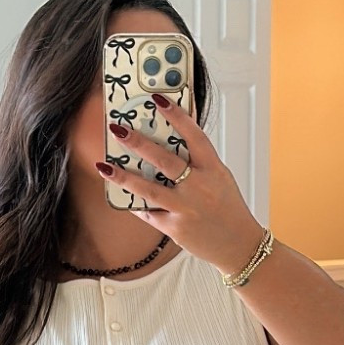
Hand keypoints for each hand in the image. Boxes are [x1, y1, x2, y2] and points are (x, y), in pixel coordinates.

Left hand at [96, 95, 262, 276]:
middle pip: (165, 160)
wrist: (239, 245)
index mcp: (213, 169)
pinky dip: (135, 204)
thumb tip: (170, 139)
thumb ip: (199, 161)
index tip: (158, 99)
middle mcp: (200, 187)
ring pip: (149, 189)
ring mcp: (186, 209)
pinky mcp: (175, 228)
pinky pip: (149, 213)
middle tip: (118, 129)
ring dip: (124, 177)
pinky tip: (121, 195)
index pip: (194, 136)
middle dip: (139, 143)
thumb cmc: (228, 207)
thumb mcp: (220, 178)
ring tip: (104, 166)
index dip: (177, 115)